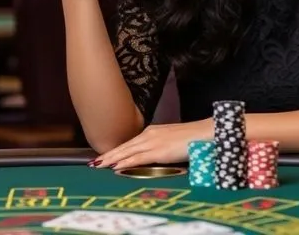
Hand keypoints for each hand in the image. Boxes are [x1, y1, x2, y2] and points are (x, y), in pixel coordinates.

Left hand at [92, 120, 212, 169]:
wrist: (205, 133)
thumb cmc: (192, 138)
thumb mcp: (172, 140)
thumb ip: (161, 146)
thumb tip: (153, 155)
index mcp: (153, 132)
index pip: (131, 143)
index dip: (117, 150)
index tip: (105, 156)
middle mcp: (150, 135)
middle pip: (125, 146)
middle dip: (109, 154)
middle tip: (93, 162)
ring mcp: (153, 142)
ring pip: (127, 152)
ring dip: (112, 159)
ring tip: (98, 165)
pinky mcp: (159, 151)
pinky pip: (138, 158)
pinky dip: (125, 162)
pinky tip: (116, 167)